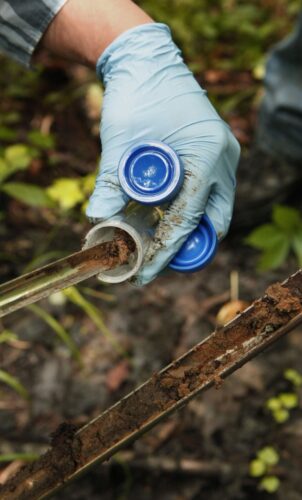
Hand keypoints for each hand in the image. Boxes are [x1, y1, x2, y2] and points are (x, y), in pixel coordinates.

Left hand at [86, 23, 239, 284]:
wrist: (147, 61)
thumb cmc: (135, 95)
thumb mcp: (120, 141)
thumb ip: (111, 183)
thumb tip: (97, 220)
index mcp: (207, 155)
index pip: (187, 218)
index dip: (165, 251)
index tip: (146, 273)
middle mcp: (224, 158)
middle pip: (212, 222)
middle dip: (185, 247)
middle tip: (154, 262)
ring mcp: (225, 155)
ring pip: (215, 210)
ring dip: (190, 230)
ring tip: (158, 245)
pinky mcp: (217, 154)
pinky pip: (211, 194)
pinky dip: (192, 211)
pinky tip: (167, 219)